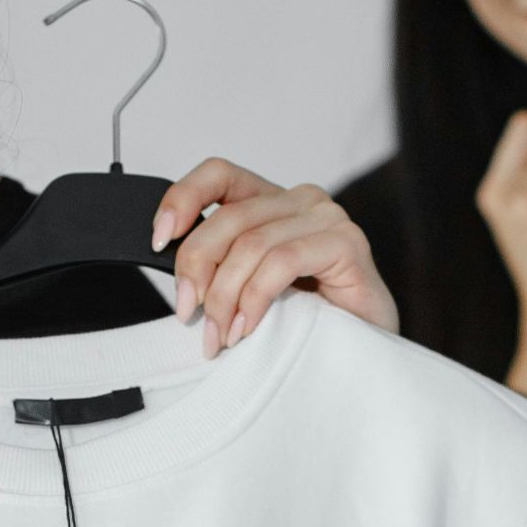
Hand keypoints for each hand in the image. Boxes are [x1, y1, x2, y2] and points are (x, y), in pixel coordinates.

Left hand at [152, 157, 399, 357]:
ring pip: (251, 244)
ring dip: (225, 296)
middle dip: (196, 269)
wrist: (366, 352)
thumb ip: (223, 270)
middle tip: (190, 314)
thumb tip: (180, 282)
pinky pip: (282, 261)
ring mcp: (327, 218)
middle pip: (228, 217)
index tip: (159, 240)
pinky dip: (256, 298)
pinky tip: (249, 327)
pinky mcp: (346, 243)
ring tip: (221, 335)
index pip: (218, 174)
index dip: (182, 198)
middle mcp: (300, 200)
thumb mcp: (252, 287)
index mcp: (272, 202)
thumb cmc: (311, 320)